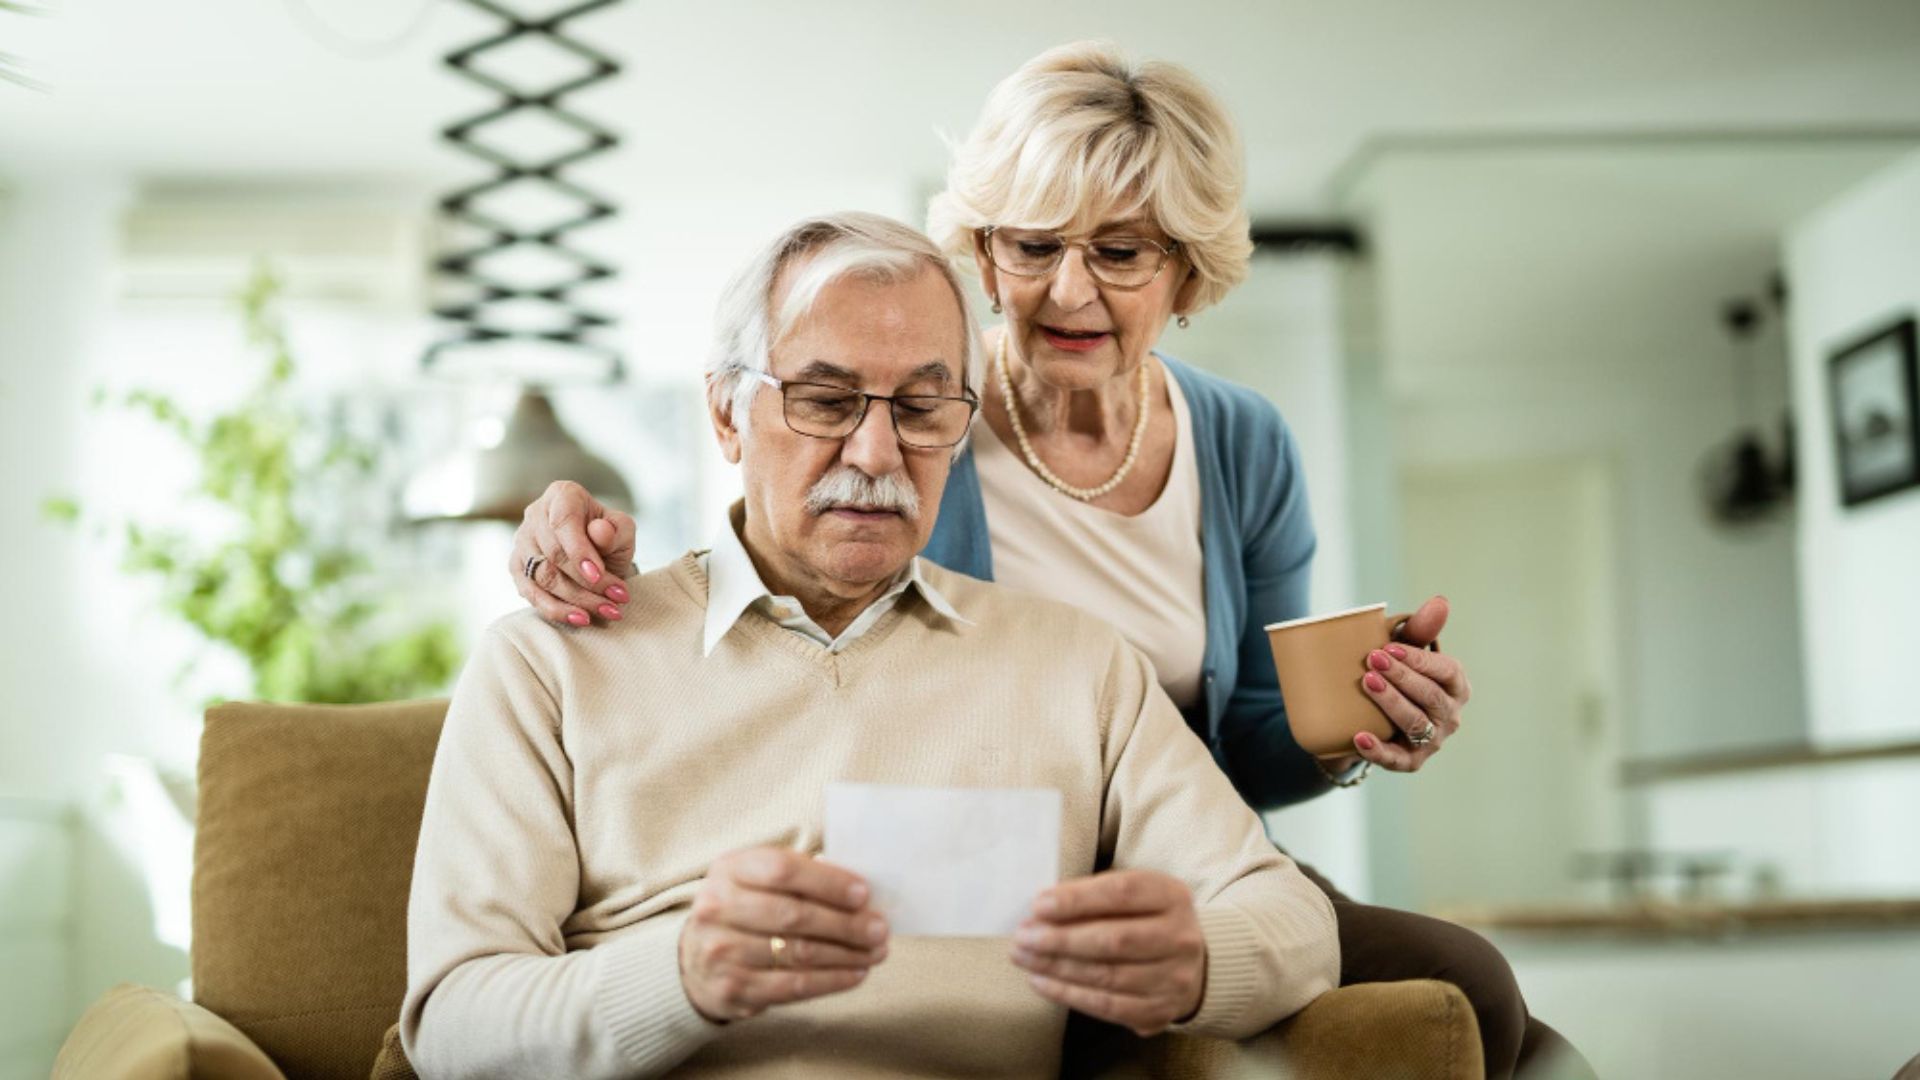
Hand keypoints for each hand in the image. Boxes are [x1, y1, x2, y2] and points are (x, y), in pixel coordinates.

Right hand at [509, 480, 637, 627]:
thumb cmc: (610, 537)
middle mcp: (536, 514)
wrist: (597, 555)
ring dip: (577, 599)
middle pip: (553, 553)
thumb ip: (616, 529)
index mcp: (563, 494)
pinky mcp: (518, 569)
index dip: (579, 550)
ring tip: (608, 611)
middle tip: (617, 599)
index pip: (564, 520)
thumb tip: (599, 532)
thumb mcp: (622, 530)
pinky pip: (531, 594)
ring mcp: (522, 542)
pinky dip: (557, 610)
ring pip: (543, 577)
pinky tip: (581, 619)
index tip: (598, 574)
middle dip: (587, 582)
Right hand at [678, 847, 888, 1022]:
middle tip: (879, 928)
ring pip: (798, 954)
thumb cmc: (744, 910)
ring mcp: (721, 951)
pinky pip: (793, 986)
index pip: (782, 869)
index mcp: (729, 869)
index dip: (827, 882)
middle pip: (793, 915)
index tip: (863, 893)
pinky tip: (856, 973)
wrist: (695, 960)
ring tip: (876, 951)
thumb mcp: (758, 880)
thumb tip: (859, 890)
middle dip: (845, 924)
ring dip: (846, 954)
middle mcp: (717, 908)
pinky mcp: (733, 989)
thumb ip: (800, 877)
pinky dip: (832, 980)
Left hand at [1010, 869, 1206, 1036]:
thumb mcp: (1132, 894)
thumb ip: (1093, 895)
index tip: (1039, 905)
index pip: (1122, 893)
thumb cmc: (1145, 919)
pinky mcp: (1159, 1011)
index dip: (1077, 899)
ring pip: (1107, 975)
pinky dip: (1068, 994)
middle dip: (1061, 939)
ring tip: (1024, 957)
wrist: (1190, 964)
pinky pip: (1107, 1006)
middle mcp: (1180, 938)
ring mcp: (1174, 979)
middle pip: (1114, 940)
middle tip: (1023, 936)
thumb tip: (1042, 908)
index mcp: (1172, 897)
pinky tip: (1040, 982)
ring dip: (1057, 967)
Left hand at [1352, 595, 1470, 771]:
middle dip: (1401, 677)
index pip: (1446, 671)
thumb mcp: (1404, 651)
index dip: (1420, 659)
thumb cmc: (1394, 675)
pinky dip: (1378, 750)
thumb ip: (1420, 629)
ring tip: (1367, 682)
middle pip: (1430, 696)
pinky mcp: (1411, 761)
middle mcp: (1450, 715)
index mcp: (1455, 685)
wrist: (1368, 717)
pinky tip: (1360, 737)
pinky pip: (1396, 758)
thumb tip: (1441, 601)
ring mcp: (1432, 740)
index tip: (1390, 646)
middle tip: (1372, 659)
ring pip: (1415, 723)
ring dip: (1391, 703)